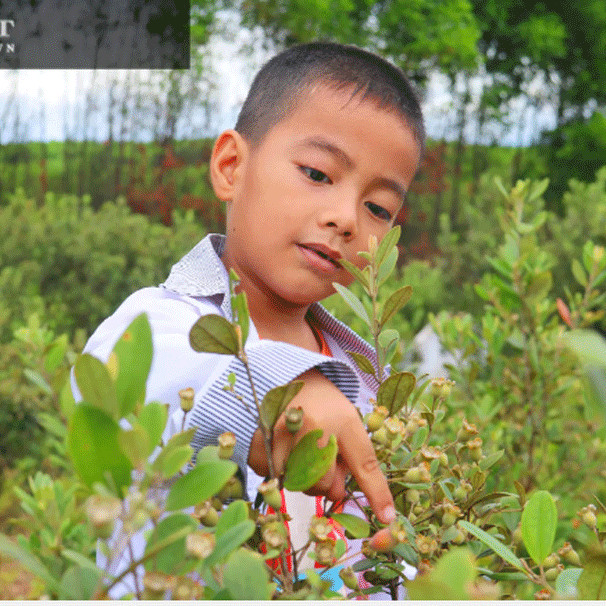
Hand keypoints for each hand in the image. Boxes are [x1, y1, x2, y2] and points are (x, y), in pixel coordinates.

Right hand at [248, 369, 395, 523]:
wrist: (293, 374)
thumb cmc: (325, 403)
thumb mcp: (347, 422)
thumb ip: (351, 460)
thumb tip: (337, 496)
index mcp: (343, 422)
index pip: (365, 465)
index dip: (377, 494)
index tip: (387, 517)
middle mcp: (315, 427)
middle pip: (323, 485)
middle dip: (323, 480)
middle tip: (319, 456)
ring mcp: (284, 432)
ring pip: (295, 484)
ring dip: (298, 475)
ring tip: (299, 449)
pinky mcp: (260, 435)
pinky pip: (269, 475)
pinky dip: (274, 469)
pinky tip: (280, 449)